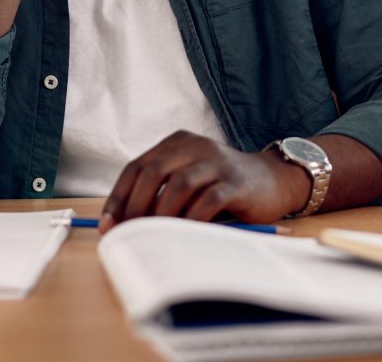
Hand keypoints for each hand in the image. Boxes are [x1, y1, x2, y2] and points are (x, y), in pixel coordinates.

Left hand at [99, 131, 311, 232]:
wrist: (274, 181)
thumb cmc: (223, 187)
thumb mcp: (189, 183)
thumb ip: (161, 195)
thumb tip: (123, 225)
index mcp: (177, 143)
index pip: (137, 166)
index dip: (119, 197)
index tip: (108, 225)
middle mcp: (195, 146)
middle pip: (153, 171)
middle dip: (135, 206)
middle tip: (129, 234)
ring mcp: (217, 162)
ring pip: (178, 185)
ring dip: (161, 215)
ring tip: (155, 237)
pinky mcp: (236, 182)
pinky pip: (208, 201)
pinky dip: (191, 220)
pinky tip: (185, 235)